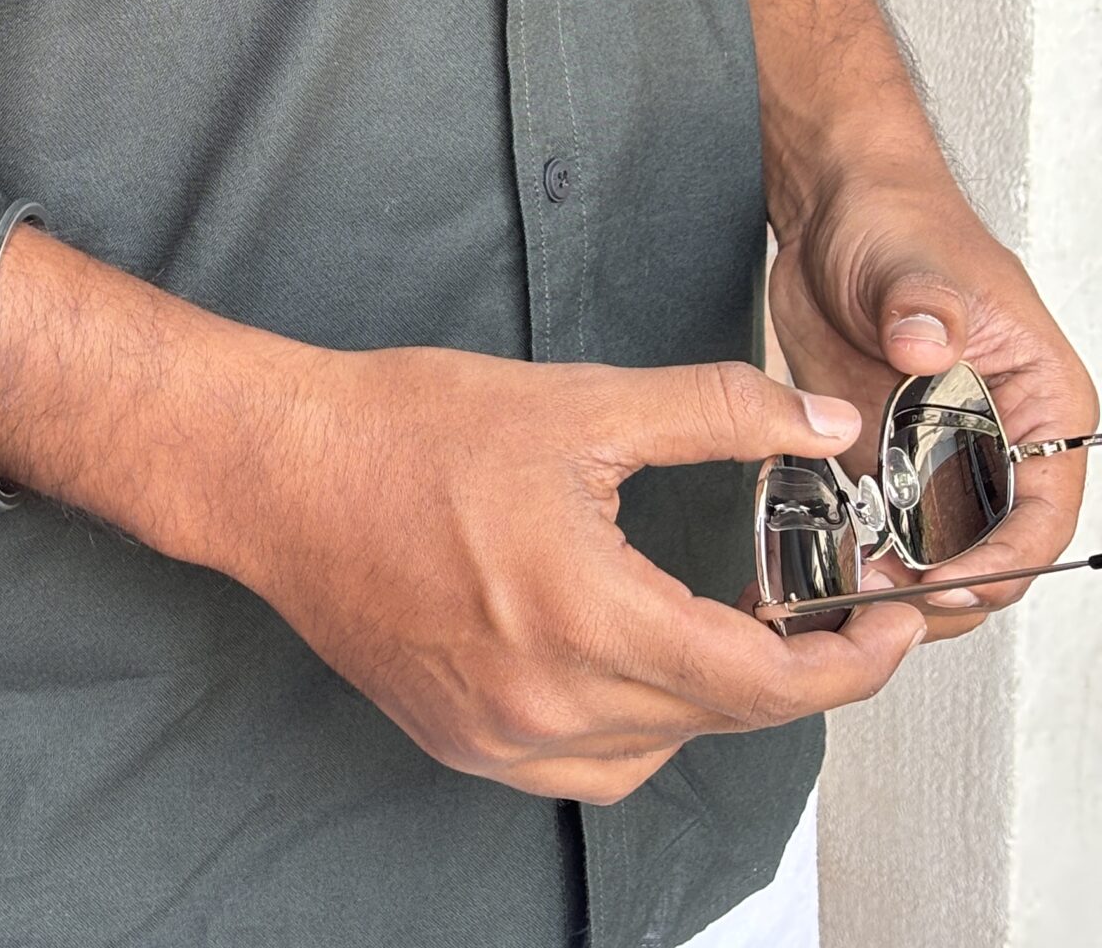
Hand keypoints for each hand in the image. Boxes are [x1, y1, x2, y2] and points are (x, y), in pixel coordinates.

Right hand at [231, 347, 925, 801]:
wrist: (276, 472)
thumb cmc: (403, 430)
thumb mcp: (577, 402)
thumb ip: (715, 412)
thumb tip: (819, 422)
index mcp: (587, 616)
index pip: (762, 680)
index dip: (850, 662)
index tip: (893, 629)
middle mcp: (548, 702)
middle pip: (721, 717)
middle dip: (792, 668)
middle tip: (826, 611)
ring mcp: (499, 738)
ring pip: (656, 751)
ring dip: (708, 699)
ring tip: (720, 623)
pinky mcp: (460, 743)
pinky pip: (586, 768)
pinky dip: (632, 723)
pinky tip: (625, 659)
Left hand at [769, 137, 1098, 641]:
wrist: (834, 208)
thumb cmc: (903, 220)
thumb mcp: (916, 261)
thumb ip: (925, 307)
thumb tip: (925, 343)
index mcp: (1041, 404)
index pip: (1043, 514)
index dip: (1002, 561)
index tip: (948, 579)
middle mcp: (997, 442)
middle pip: (993, 554)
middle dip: (944, 589)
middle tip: (886, 594)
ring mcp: (938, 456)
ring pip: (938, 556)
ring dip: (899, 583)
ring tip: (849, 588)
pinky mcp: (882, 457)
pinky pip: (882, 530)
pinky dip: (858, 556)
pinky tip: (823, 564)